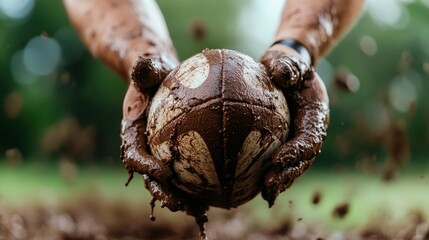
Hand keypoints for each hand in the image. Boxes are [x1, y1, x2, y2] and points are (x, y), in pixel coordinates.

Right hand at [120, 57, 208, 229]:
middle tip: (182, 205)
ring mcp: (161, 155)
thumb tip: (143, 65)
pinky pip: (190, 169)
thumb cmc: (152, 72)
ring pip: (172, 181)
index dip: (144, 166)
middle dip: (166, 194)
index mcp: (133, 133)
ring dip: (185, 197)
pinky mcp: (177, 155)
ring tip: (204, 210)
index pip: (133, 153)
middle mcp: (145, 149)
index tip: (161, 172)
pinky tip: (225, 187)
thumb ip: (143, 68)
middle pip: (152, 177)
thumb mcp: (147, 67)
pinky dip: (204, 181)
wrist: (157, 80)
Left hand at [260, 44, 329, 206]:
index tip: (278, 159)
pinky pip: (276, 161)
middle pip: (302, 160)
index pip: (309, 137)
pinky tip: (248, 186)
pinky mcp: (284, 143)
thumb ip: (288, 66)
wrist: (286, 70)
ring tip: (264, 194)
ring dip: (279, 181)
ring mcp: (297, 140)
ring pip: (291, 166)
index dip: (297, 151)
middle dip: (287, 175)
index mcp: (315, 115)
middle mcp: (309, 132)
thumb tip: (280, 72)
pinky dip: (266, 174)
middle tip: (269, 186)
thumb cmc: (287, 64)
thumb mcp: (289, 61)